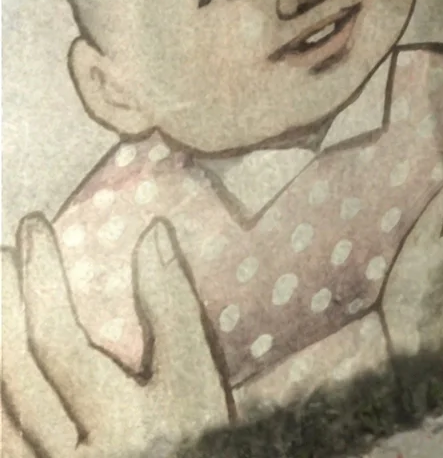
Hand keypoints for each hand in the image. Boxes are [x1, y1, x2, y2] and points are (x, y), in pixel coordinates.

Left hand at [2, 215, 228, 456]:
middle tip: (0, 248)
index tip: (35, 227)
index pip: (63, 347)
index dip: (44, 283)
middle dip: (5, 301)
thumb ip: (177, 314)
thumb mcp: (200, 385)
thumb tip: (152, 234)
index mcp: (128, 428)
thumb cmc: (198, 441)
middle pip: (16, 372)